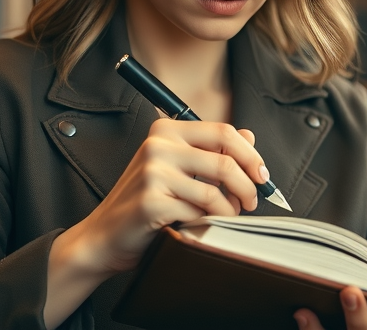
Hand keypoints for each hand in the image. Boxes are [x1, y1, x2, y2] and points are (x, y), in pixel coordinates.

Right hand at [69, 118, 264, 275]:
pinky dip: (208, 222)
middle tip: (252, 200)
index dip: (251, 155)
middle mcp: (158, 145)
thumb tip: (250, 135)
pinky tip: (200, 224)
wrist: (105, 235)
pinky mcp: (151, 200)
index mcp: (166, 130)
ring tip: (228, 216)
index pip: (224, 132)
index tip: (261, 174)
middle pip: (225, 160)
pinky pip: (198, 212)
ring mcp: (152, 172)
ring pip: (215, 190)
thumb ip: (211, 150)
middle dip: (248, 184)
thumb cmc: (145, 202)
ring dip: (230, 209)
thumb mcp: (178, 168)